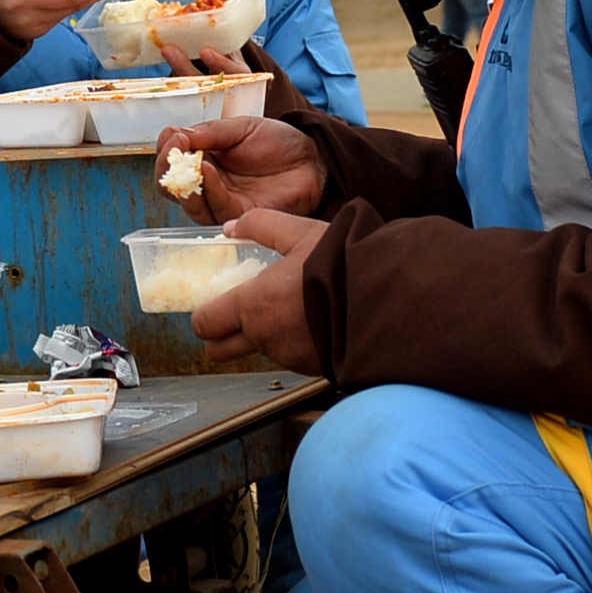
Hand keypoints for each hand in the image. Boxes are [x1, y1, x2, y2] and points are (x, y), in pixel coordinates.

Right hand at [153, 115, 322, 223]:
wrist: (312, 158)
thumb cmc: (277, 141)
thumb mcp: (240, 127)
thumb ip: (210, 132)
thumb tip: (174, 135)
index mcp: (201, 159)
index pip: (170, 161)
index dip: (165, 150)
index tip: (173, 135)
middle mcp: (206, 185)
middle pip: (171, 187)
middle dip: (166, 168)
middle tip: (172, 150)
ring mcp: (221, 203)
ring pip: (190, 203)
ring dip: (184, 182)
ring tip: (189, 159)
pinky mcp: (239, 217)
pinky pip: (217, 208)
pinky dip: (209, 189)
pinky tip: (208, 170)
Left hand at [190, 209, 325, 372]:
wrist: (388, 298)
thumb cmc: (341, 263)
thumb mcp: (300, 232)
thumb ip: (261, 225)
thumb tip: (232, 227)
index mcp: (252, 305)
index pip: (206, 324)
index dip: (204, 316)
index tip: (211, 306)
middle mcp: (264, 337)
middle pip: (221, 351)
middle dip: (220, 337)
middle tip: (232, 319)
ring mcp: (289, 357)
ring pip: (261, 351)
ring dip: (265, 336)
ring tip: (289, 310)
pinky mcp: (312, 367)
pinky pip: (291, 357)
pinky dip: (294, 343)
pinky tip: (312, 322)